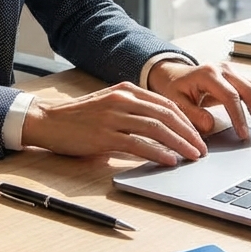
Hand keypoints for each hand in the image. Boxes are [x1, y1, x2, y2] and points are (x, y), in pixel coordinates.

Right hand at [20, 82, 208, 165]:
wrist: (48, 121)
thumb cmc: (79, 118)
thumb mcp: (109, 106)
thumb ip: (133, 113)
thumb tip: (161, 132)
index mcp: (126, 91)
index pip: (166, 104)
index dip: (186, 120)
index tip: (198, 135)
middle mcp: (122, 100)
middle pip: (166, 115)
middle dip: (188, 133)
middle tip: (202, 148)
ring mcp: (113, 117)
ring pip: (156, 128)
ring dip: (179, 143)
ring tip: (193, 156)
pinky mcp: (104, 135)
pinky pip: (138, 143)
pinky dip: (157, 152)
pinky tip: (169, 160)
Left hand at [146, 60, 250, 141]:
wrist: (174, 74)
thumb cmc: (175, 89)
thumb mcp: (176, 102)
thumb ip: (192, 114)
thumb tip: (210, 126)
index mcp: (208, 74)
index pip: (230, 96)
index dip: (240, 117)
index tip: (244, 135)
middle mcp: (224, 69)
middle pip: (249, 91)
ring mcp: (234, 71)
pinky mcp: (239, 77)